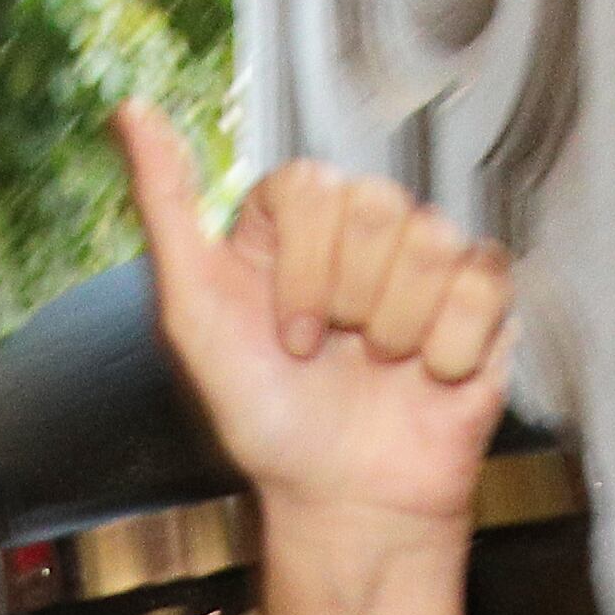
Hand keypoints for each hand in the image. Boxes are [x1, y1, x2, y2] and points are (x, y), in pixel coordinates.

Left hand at [115, 103, 513, 535]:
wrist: (343, 502)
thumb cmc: (267, 418)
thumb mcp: (194, 313)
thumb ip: (165, 204)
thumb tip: (130, 112)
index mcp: (292, 222)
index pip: (311, 186)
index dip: (301, 269)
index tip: (287, 335)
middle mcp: (361, 230)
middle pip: (375, 205)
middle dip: (348, 300)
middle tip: (334, 356)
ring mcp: (426, 263)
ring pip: (431, 242)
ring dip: (398, 329)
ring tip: (380, 368)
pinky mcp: (483, 301)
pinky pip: (484, 281)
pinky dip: (451, 346)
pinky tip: (429, 375)